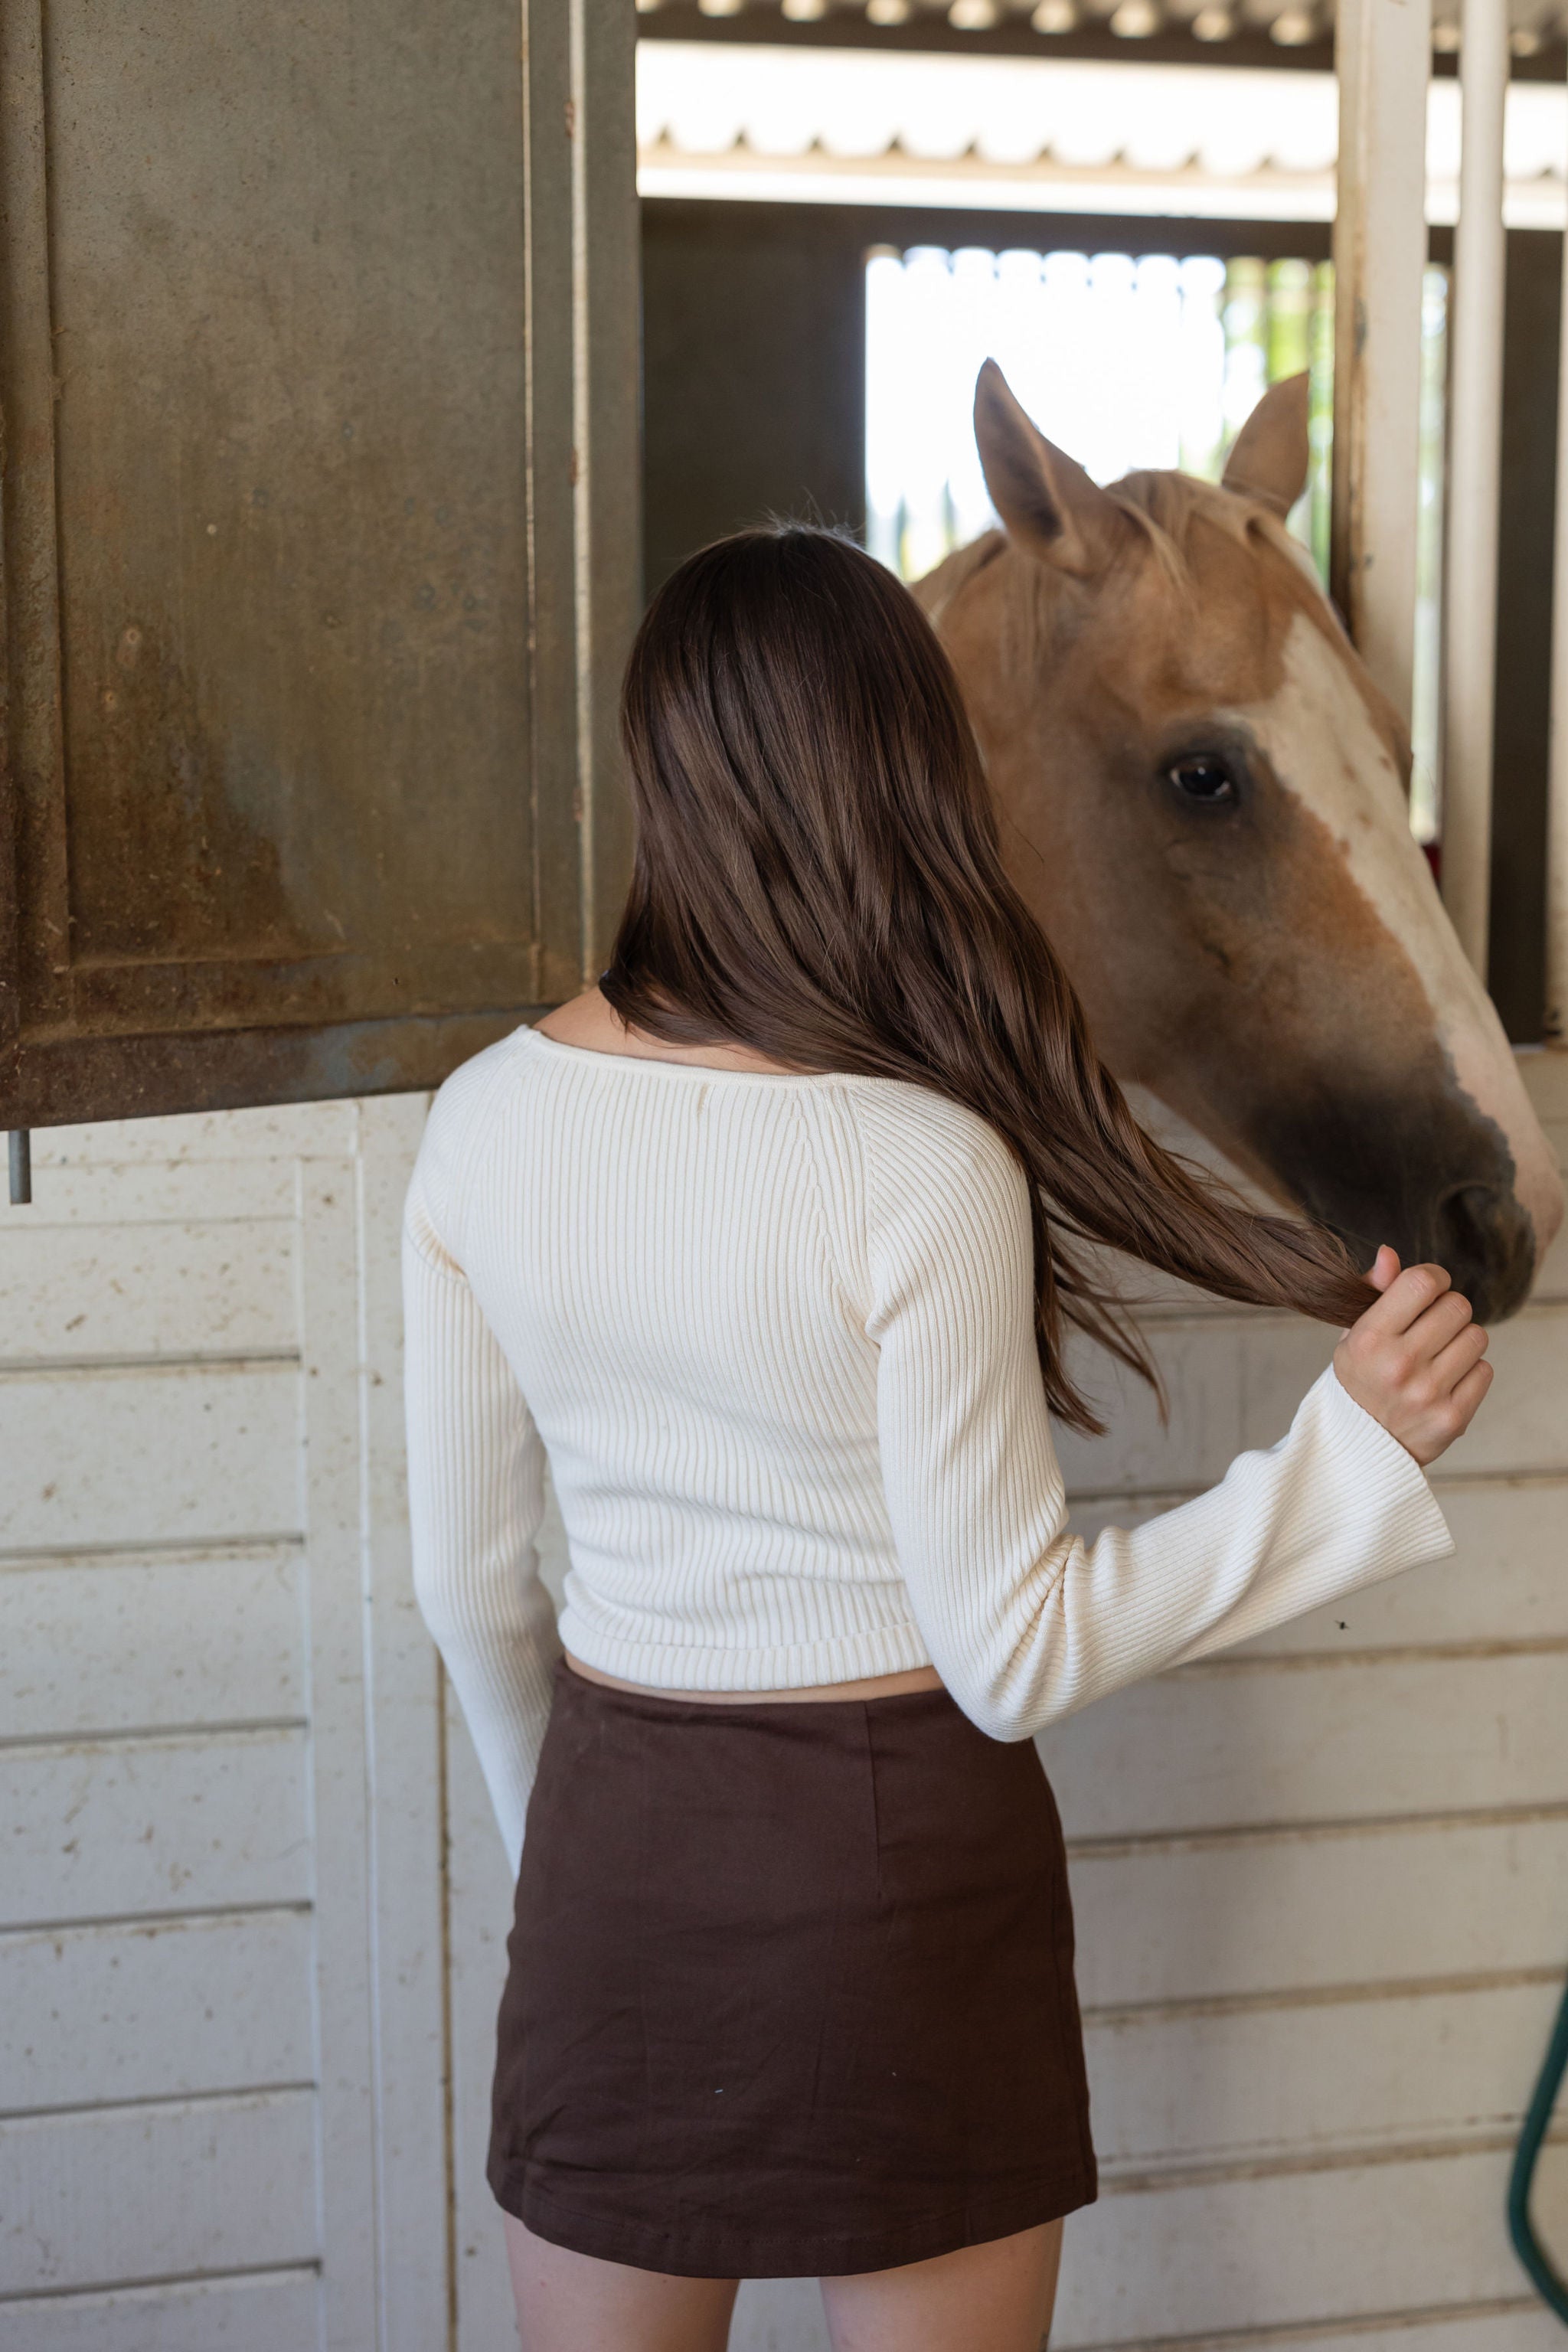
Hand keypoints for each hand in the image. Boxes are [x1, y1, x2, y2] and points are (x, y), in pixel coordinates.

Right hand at [1332, 1245, 1491, 1466]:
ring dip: (1462, 1340)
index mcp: (1369, 1339)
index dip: (1434, 1277)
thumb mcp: (1353, 1337)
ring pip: (1477, 1336)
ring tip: (1440, 1354)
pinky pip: (1485, 1371)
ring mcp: (1428, 1393)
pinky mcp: (1452, 1417)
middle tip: (1434, 1326)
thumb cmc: (1358, 1382)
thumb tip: (1389, 1253)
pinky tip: (1447, 1380)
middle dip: (1449, 1309)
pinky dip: (1471, 1371)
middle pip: (1457, 1306)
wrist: (1358, 1448)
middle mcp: (1399, 1365)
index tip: (1429, 1288)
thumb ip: (1373, 1293)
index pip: (1422, 1283)